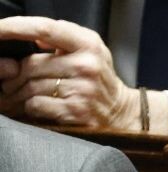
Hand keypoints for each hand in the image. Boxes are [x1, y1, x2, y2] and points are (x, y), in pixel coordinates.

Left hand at [0, 16, 137, 128]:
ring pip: (30, 85)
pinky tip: (39, 105)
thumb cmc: (100, 80)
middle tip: (8, 78)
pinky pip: (37, 104)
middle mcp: (87, 66)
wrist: (123, 114)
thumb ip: (61, 40)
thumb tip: (30, 35)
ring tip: (20, 94)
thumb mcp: (89, 51)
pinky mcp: (76, 112)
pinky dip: (31, 106)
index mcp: (88, 44)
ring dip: (19, 91)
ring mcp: (82, 90)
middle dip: (14, 73)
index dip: (14, 27)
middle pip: (31, 64)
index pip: (44, 28)